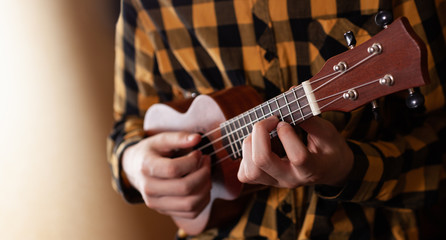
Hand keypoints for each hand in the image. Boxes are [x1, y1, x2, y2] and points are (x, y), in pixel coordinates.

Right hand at [122, 132, 210, 218]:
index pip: (173, 169)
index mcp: (146, 167)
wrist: (134, 169)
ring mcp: (156, 203)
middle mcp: (149, 189)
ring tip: (206, 173)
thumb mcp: (160, 139)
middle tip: (207, 161)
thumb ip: (178, 137)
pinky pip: (191, 213)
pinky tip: (203, 186)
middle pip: (185, 188)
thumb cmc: (150, 152)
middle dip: (203, 173)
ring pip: (190, 204)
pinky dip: (203, 200)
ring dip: (205, 187)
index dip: (192, 161)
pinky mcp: (165, 211)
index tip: (198, 153)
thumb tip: (197, 138)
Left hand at [237, 116, 352, 187]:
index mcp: (312, 169)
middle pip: (263, 161)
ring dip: (250, 145)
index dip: (287, 134)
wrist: (330, 170)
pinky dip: (245, 156)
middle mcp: (291, 179)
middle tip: (271, 119)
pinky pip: (245, 174)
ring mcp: (276, 183)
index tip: (285, 120)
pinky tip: (257, 144)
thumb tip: (291, 92)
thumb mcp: (327, 132)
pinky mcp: (264, 181)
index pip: (297, 157)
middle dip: (260, 133)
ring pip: (250, 171)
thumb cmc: (329, 148)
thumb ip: (310, 117)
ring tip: (261, 132)